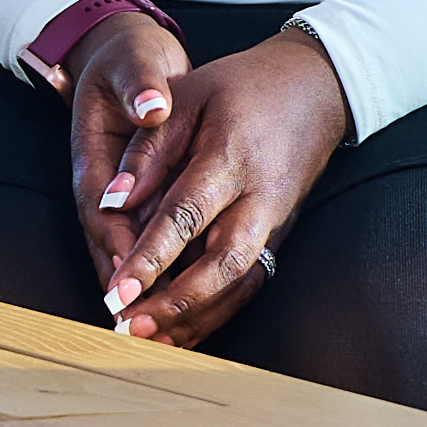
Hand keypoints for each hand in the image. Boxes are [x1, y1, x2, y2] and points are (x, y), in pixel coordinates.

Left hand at [82, 19, 352, 348]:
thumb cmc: (240, 87)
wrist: (315, 88)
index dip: (151, 257)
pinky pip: (249, 282)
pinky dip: (216, 312)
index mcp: (231, 157)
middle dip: (175, 302)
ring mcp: (275, 221)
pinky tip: (180, 331)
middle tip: (128, 326)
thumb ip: (148, 150)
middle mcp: (260, 198)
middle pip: (221, 263)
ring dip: (195, 317)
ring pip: (239, 283)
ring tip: (147, 339)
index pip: (186, 215)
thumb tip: (111, 201)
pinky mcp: (279, 234)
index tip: (118, 292)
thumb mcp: (187, 95)